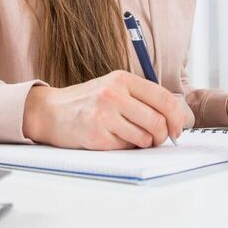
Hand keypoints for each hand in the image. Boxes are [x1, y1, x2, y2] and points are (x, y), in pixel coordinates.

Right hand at [22, 70, 185, 149]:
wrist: (50, 112)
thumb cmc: (87, 102)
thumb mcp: (113, 88)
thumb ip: (140, 97)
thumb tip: (174, 118)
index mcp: (122, 79)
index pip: (164, 98)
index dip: (177, 117)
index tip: (177, 129)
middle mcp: (114, 94)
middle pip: (158, 121)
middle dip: (162, 135)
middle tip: (157, 139)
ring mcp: (104, 114)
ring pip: (145, 138)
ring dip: (143, 143)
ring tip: (130, 137)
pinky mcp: (96, 135)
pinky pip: (126, 148)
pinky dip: (125, 148)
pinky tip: (113, 139)